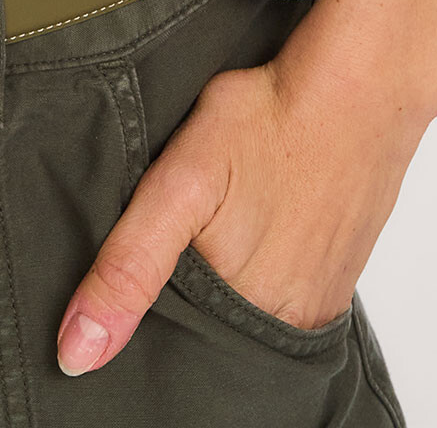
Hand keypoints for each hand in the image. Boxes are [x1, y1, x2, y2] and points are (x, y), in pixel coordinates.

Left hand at [55, 10, 436, 374]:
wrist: (359, 83)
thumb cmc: (270, 119)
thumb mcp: (180, 184)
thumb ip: (129, 267)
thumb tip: (77, 353)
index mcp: (247, 316)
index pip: (179, 349)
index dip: (149, 316)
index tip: (141, 273)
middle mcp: (290, 322)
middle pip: (214, 330)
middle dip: (188, 295)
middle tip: (187, 227)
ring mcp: (322, 296)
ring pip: (249, 308)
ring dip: (227, 279)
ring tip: (220, 222)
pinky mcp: (341, 269)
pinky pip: (287, 286)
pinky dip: (264, 263)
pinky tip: (258, 220)